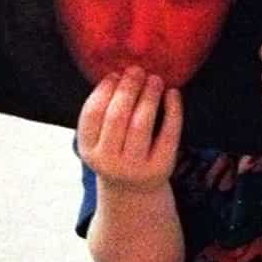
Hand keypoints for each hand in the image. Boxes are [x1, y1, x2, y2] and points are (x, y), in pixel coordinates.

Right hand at [77, 66, 182, 190]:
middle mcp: (109, 161)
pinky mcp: (160, 168)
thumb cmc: (117, 153)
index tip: (115, 74)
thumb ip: (104, 113)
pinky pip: (168, 134)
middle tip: (137, 70)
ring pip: (141, 124)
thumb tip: (119, 72)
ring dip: (148, 95)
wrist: (134, 192)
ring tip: (155, 78)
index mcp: (89, 150)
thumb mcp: (101, 139)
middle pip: (117, 116)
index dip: (104, 90)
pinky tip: (172, 93)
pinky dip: (173, 110)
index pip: (92, 114)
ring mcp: (135, 167)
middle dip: (128, 88)